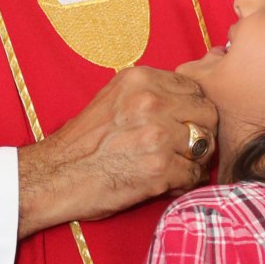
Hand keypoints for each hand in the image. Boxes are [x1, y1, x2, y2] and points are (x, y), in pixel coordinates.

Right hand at [16, 65, 217, 237]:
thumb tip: (189, 100)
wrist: (57, 175)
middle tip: (186, 148)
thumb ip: (150, 93)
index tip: (183, 123)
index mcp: (141, 79)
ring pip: (205, 145)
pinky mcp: (160, 168)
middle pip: (207, 114)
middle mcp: (151, 102)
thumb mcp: (114, 97)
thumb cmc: (84, 140)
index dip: (193, 109)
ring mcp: (157, 135)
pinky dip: (184, 183)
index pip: (194, 87)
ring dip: (194, 160)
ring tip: (175, 166)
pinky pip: (194, 175)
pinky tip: (166, 183)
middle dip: (202, 132)